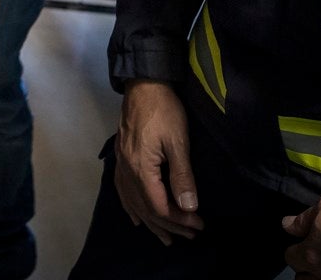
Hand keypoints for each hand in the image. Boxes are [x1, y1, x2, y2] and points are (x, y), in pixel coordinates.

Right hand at [113, 81, 202, 244]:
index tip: (199, 225)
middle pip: (145, 208)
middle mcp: (126, 170)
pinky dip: (130, 207)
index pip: (159, 206)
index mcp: (140, 168)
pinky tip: (136, 217)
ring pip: (132, 202)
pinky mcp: (121, 156)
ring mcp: (121, 163)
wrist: (144, 83)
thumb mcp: (178, 141)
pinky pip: (122, 189)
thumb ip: (182, 176)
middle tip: (190, 235)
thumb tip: (189, 207)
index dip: (179, 220)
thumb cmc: (165, 110)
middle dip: (169, 225)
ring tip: (166, 238)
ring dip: (150, 222)